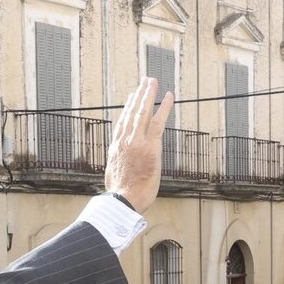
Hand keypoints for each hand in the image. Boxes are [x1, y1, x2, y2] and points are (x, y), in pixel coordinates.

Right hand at [104, 77, 174, 212]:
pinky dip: (163, 107)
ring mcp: (137, 142)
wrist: (122, 201)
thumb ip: (120, 167)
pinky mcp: (150, 146)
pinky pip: (158, 122)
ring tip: (152, 82)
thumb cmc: (121, 196)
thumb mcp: (115, 178)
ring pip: (143, 113)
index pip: (121, 123)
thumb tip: (122, 170)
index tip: (130, 98)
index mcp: (115, 149)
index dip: (127, 109)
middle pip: (131, 113)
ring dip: (148, 95)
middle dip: (138, 96)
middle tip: (144, 82)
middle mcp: (124, 142)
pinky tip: (168, 96)